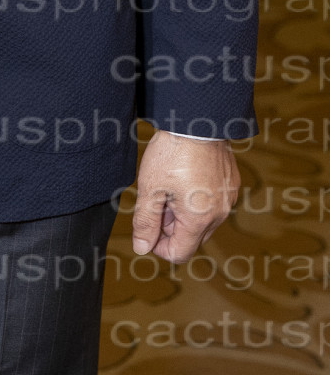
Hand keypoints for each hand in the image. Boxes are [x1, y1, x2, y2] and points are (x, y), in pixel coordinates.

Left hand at [131, 130, 239, 261]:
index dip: (158, 245)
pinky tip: (184, 179)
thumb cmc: (172, 152)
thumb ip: (145, 221)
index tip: (147, 225)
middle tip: (156, 200)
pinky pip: (213, 205)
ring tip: (168, 186)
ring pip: (203, 222)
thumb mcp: (150, 187)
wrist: (196, 121)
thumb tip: (142, 248)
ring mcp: (228, 199)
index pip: (180, 253)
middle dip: (170, 228)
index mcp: (199, 218)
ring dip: (183, 214)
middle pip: (192, 239)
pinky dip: (197, 200)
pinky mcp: (231, 185)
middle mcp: (220, 214)